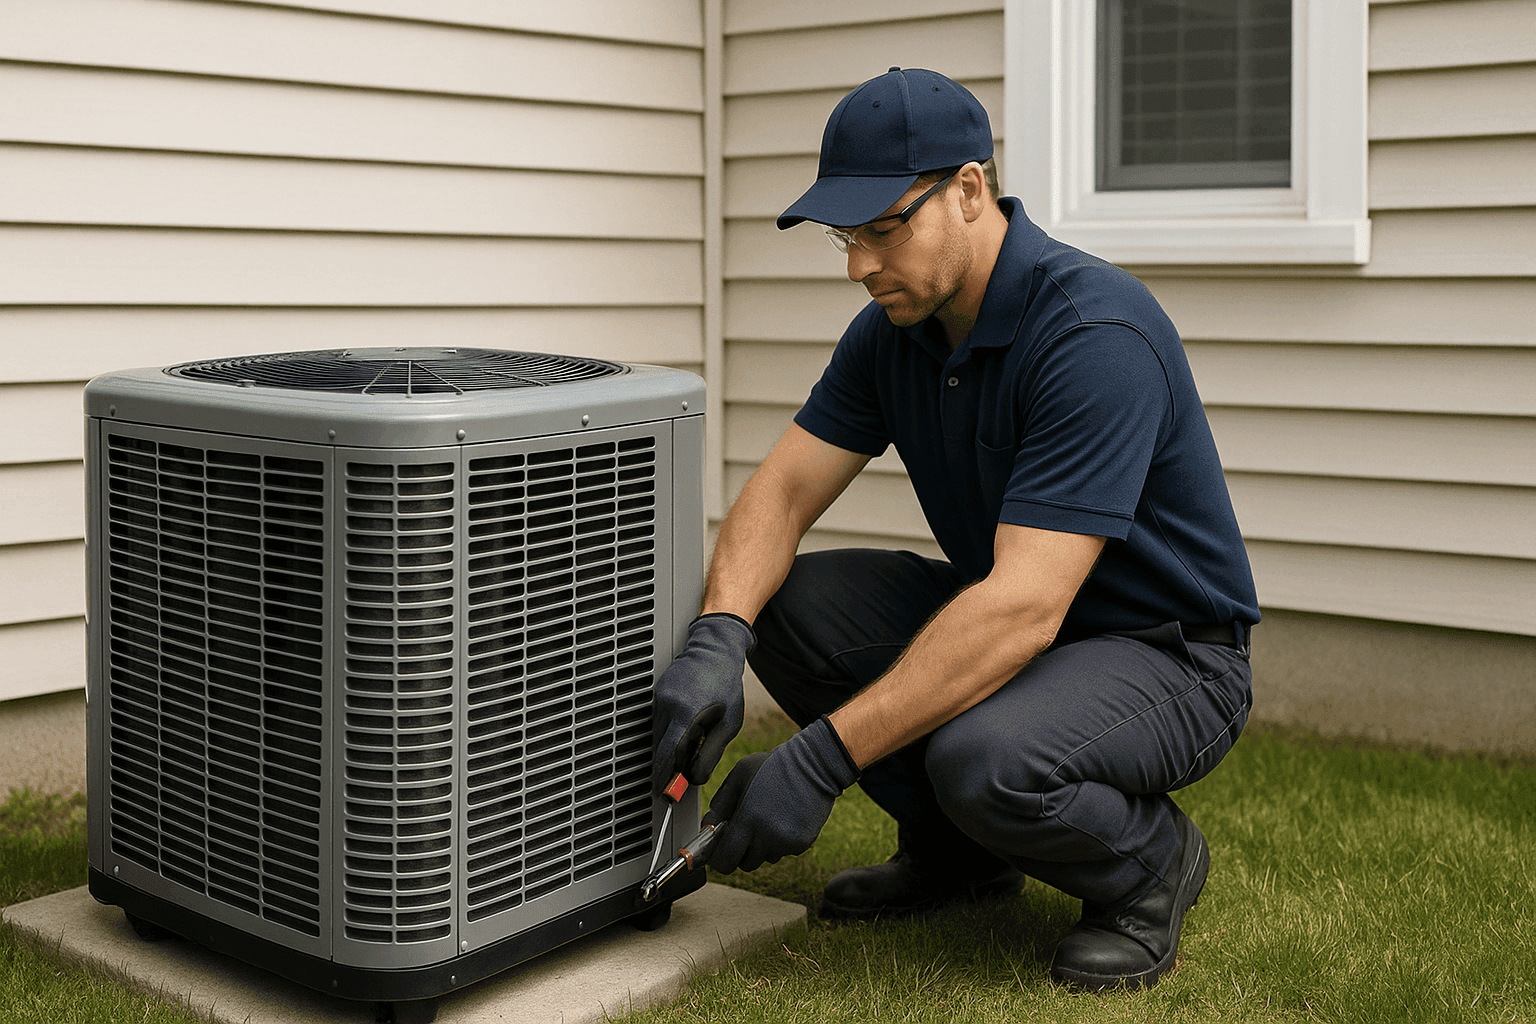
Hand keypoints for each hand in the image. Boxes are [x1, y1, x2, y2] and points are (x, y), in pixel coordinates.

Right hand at [651, 613, 754, 793]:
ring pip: (657, 736)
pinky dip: (667, 732)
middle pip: (659, 748)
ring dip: (667, 749)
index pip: (668, 755)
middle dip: (666, 767)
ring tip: (686, 751)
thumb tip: (695, 777)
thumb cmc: (726, 684)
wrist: (715, 648)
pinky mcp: (657, 692)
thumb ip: (710, 752)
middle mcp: (668, 705)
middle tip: (674, 782)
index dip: (664, 777)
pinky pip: (658, 721)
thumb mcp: (728, 723)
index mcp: (687, 714)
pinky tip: (683, 729)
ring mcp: (660, 697)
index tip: (665, 792)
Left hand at [702, 716, 860, 872]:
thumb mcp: (738, 776)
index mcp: (748, 820)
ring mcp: (787, 843)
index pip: (725, 861)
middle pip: (745, 864)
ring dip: (762, 846)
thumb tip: (708, 828)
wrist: (813, 764)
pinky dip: (780, 842)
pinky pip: (783, 852)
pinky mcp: (803, 844)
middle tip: (746, 829)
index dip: (719, 859)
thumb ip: (719, 804)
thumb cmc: (771, 767)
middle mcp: (767, 837)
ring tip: (768, 818)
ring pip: (765, 858)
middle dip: (741, 850)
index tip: (720, 850)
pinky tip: (785, 818)